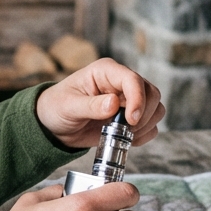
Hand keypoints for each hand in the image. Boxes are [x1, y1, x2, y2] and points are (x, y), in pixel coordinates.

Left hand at [36, 58, 164, 148]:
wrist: (54, 125)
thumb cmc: (56, 107)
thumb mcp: (68, 106)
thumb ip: (90, 105)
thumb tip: (114, 103)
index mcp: (106, 72)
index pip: (133, 80)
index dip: (138, 99)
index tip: (131, 120)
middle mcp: (121, 83)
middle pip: (152, 93)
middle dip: (143, 115)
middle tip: (123, 130)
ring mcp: (128, 99)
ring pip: (156, 108)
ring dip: (145, 125)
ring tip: (121, 134)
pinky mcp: (131, 116)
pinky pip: (151, 125)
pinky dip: (144, 135)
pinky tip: (126, 139)